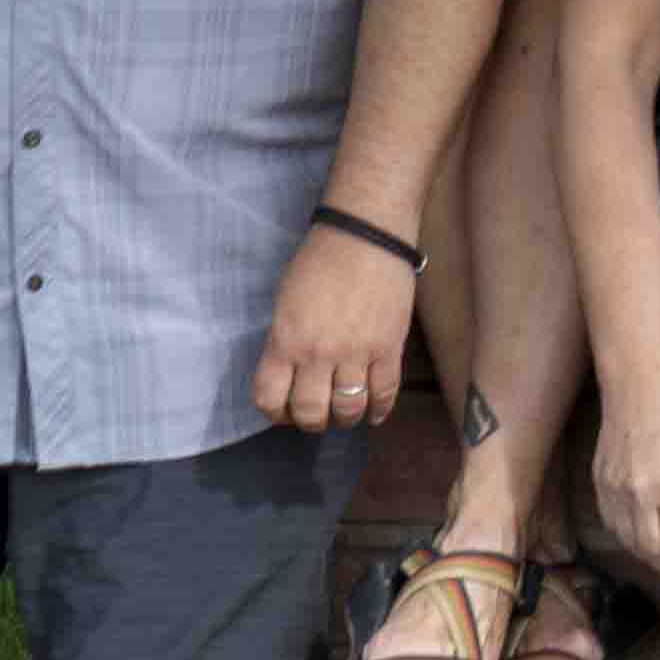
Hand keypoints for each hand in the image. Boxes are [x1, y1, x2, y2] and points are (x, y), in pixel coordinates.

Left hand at [254, 226, 416, 436]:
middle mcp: (318, 354)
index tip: (282, 412)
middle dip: (311, 422)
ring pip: (348, 408)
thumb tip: (291, 372)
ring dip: (344, 418)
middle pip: (311, 412)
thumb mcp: (285, 303)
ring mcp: (357, 353)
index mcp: (286, 341)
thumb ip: (285, 341)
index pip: (270, 398)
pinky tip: (374, 414)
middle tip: (316, 416)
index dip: (274, 414)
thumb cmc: (319, 262)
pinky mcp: (389, 348)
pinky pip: (385, 392)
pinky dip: (379, 410)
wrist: (366, 237)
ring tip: (345, 413)